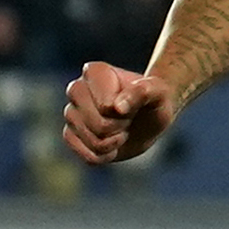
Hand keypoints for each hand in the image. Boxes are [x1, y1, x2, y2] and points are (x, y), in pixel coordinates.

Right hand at [62, 62, 178, 164]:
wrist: (149, 118)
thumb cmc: (154, 100)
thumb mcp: (158, 93)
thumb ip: (141, 92)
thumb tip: (117, 107)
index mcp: (94, 72)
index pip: (106, 106)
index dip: (125, 112)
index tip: (133, 104)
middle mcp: (76, 89)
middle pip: (99, 125)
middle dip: (121, 128)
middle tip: (128, 118)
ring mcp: (70, 113)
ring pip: (93, 142)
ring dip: (115, 142)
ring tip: (121, 129)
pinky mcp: (70, 135)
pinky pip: (87, 156)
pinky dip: (106, 156)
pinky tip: (112, 144)